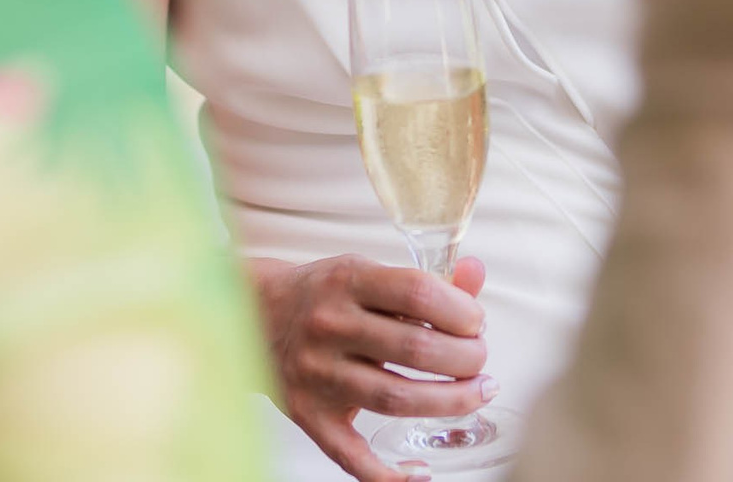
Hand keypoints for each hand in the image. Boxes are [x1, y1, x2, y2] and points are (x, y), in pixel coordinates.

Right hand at [248, 253, 496, 481]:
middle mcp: (330, 326)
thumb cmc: (321, 293)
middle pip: (416, 349)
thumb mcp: (366, 271)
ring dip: (449, 402)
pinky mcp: (307, 415)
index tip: (475, 323)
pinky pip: (351, 455)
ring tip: (476, 394)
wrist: (252, 315)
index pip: (418, 292)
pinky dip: (389, 473)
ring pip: (395, 398)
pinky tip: (420, 471)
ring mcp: (317, 374)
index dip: (460, 311)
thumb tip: (476, 276)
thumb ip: (424, 277)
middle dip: (465, 359)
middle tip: (480, 361)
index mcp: (348, 280)